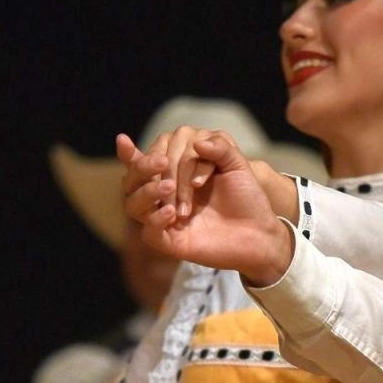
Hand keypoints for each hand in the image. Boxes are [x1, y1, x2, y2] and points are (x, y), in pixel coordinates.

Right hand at [116, 133, 294, 283]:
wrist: (260, 232)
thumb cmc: (246, 197)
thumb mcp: (236, 165)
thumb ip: (219, 148)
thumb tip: (197, 141)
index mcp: (172, 174)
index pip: (144, 162)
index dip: (131, 154)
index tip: (123, 140)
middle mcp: (163, 196)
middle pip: (132, 180)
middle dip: (142, 167)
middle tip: (163, 162)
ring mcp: (163, 219)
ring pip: (133, 204)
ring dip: (147, 191)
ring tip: (170, 186)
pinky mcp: (169, 242)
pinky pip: (149, 231)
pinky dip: (156, 218)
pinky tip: (172, 212)